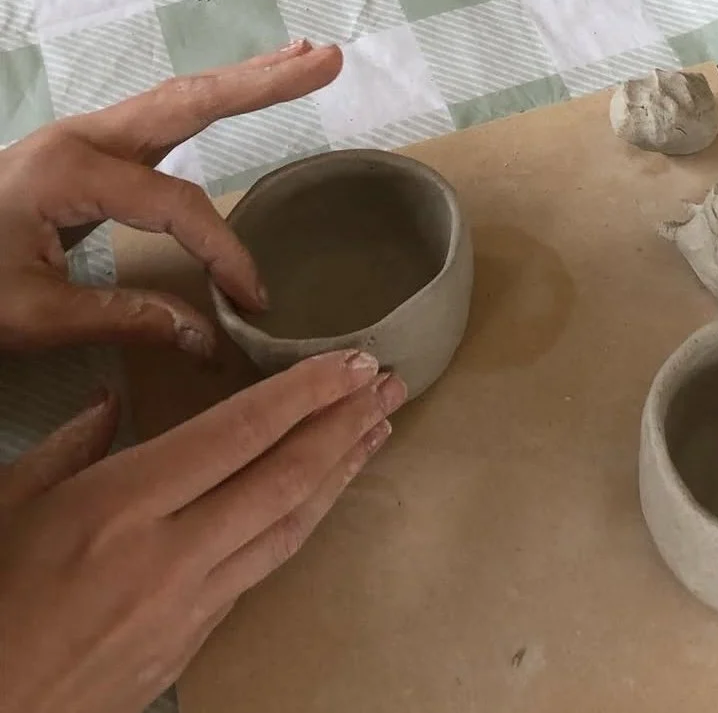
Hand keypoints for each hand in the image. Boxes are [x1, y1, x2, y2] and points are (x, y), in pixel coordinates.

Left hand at [0, 41, 342, 357]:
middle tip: (328, 60)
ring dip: (243, 80)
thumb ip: (124, 318)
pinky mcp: (84, 151)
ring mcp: (84, 136)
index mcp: (71, 172)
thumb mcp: (31, 315)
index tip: (252, 302)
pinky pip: (161, 116)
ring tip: (305, 59)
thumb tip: (208, 334)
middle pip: (190, 101)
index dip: (223, 252)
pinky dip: (210, 99)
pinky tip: (239, 92)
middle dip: (262, 82)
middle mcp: (84, 137)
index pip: (177, 206)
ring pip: (179, 98)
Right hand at [0, 350, 406, 712]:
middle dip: (344, 423)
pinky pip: (262, 569)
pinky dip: (301, 524)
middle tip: (389, 382)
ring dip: (342, 473)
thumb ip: (70, 445)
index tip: (352, 361)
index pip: (239, 432)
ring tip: (379, 430)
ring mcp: (189, 607)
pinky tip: (321, 499)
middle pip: (284, 477)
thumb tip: (113, 403)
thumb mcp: (6, 504)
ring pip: (289, 527)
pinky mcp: (192, 646)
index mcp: (120, 506)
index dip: (305, 392)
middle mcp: (170, 554)